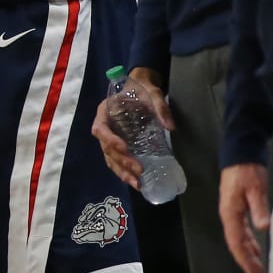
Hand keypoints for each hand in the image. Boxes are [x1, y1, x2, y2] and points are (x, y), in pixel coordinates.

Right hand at [91, 66, 172, 188]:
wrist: (140, 88)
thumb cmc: (142, 89)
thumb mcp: (152, 93)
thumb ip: (160, 107)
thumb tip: (171, 127)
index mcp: (105, 112)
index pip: (100, 129)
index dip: (110, 140)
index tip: (125, 148)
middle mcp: (104, 127)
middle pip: (106, 148)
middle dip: (121, 161)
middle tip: (139, 170)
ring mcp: (111, 138)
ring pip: (110, 158)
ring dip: (122, 172)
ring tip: (137, 183)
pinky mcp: (119, 145)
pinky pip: (117, 160)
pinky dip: (125, 171)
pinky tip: (137, 181)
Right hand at [219, 163, 271, 272]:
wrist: (239, 156)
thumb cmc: (246, 172)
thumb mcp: (255, 189)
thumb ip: (259, 208)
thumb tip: (263, 228)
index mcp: (230, 214)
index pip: (236, 243)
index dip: (245, 260)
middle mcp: (228, 216)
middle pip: (236, 244)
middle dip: (246, 261)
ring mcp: (231, 213)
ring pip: (238, 239)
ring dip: (248, 254)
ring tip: (258, 268)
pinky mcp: (237, 209)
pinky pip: (242, 232)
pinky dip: (249, 243)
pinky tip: (256, 249)